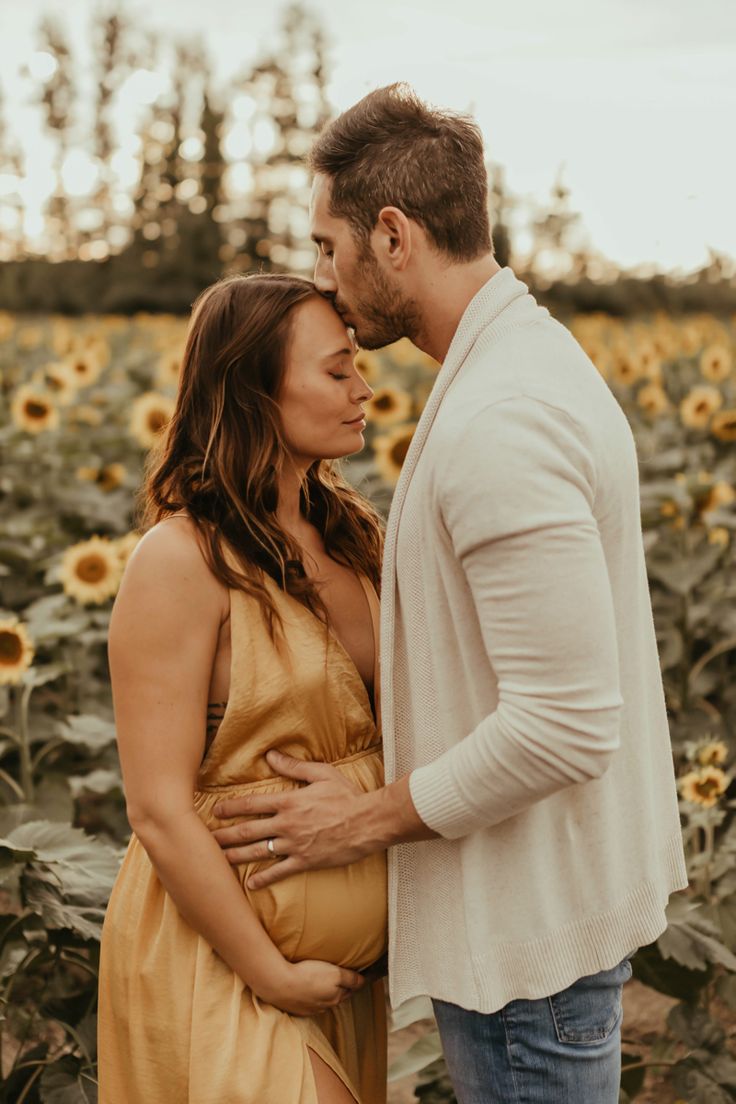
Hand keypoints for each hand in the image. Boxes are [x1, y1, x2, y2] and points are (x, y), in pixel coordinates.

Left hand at [212, 750, 369, 889]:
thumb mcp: (322, 774)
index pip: (252, 803)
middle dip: (225, 835)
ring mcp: (295, 845)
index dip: (231, 807)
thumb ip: (294, 767)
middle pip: (248, 830)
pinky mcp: (305, 861)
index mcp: (289, 801)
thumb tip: (271, 756)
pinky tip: (251, 885)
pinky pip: (280, 872)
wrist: (368, 822)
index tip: (216, 810)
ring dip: (236, 856)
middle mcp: (287, 824)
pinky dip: (264, 879)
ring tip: (219, 860)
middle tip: (206, 840)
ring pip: (258, 852)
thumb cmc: (347, 796)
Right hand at [259, 958, 365, 1016]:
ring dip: (322, 992)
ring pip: (320, 1000)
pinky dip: (308, 995)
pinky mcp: (295, 1007)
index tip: (354, 976)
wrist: (279, 984)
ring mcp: (308, 1008)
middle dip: (338, 988)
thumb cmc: (308, 976)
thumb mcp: (335, 973)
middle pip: (335, 996)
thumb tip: (363, 981)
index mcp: (335, 997)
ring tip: (320, 981)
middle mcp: (324, 1006)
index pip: (349, 990)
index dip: (351, 982)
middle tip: (338, 977)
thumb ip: (350, 978)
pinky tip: (304, 987)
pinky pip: (306, 1001)